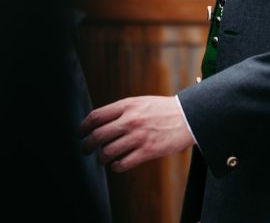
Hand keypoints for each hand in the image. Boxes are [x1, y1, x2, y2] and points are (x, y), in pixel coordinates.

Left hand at [78, 96, 193, 172]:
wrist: (189, 117)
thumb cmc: (164, 110)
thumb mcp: (141, 102)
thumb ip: (122, 110)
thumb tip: (101, 123)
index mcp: (127, 105)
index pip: (96, 117)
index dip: (83, 127)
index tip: (79, 134)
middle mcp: (130, 120)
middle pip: (97, 136)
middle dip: (87, 146)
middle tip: (85, 150)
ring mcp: (138, 136)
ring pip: (107, 152)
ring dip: (101, 158)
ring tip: (102, 159)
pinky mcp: (148, 151)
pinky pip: (123, 163)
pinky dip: (116, 167)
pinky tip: (117, 165)